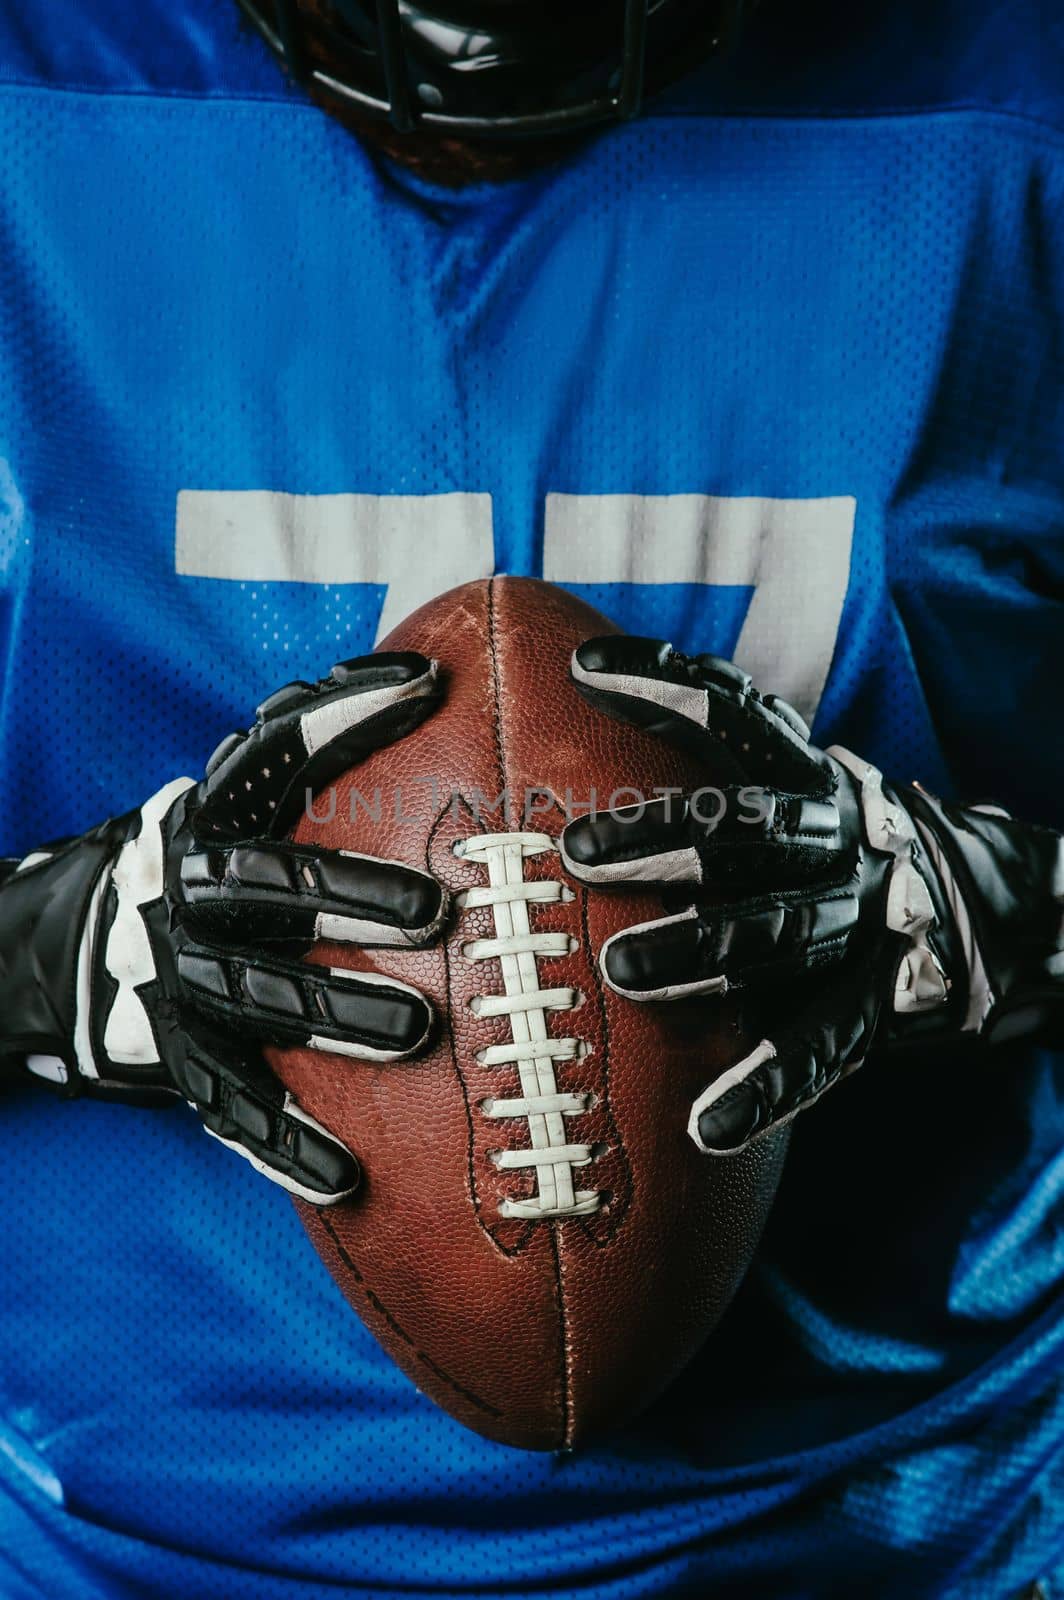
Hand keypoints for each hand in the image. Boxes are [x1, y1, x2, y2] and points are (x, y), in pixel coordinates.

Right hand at [0, 654, 445, 1203]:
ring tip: (418, 1032)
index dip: (343, 715)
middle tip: (435, 910)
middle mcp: (192, 892)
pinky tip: (347, 1177)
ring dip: (334, 1014)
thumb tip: (436, 677)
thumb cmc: (228, 863)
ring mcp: (183, 978)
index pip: (276, 750)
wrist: (99, 948)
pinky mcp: (184, 1057)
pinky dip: (286, 1147)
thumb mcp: (255, 804)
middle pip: (265, 885)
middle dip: (345, 895)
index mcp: (216, 816)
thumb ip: (324, 753)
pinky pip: (235, 1109)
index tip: (423, 688)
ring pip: (257, 997)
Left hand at [559, 638, 1063, 1154]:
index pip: (739, 716)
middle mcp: (845, 839)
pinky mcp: (890, 1000)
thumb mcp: (810, 798)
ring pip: (777, 931)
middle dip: (663, 838)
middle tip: (577, 850)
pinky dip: (765, 1087)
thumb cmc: (862, 855)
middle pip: (748, 827)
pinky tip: (706, 1126)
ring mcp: (870, 919)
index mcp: (819, 782)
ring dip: (698, 952)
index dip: (666, 683)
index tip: (582, 668)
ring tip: (620, 972)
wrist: (1021, 915)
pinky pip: (822, 1045)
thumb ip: (724, 771)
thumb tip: (590, 719)